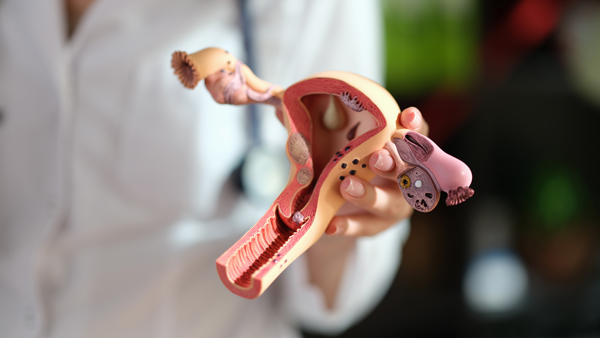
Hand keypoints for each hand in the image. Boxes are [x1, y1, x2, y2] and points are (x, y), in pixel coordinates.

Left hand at [325, 107, 428, 236]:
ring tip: (346, 187)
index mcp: (404, 147)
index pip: (418, 134)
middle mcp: (408, 177)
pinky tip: (332, 225)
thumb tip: (281, 109)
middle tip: (375, 159)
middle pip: (409, 170)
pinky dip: (350, 226)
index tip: (406, 117)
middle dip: (394, 164)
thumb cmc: (348, 155)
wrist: (343, 199)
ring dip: (370, 195)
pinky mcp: (379, 225)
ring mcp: (396, 203)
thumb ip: (319, 122)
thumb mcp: (338, 137)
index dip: (415, 126)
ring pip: (390, 203)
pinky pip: (366, 227)